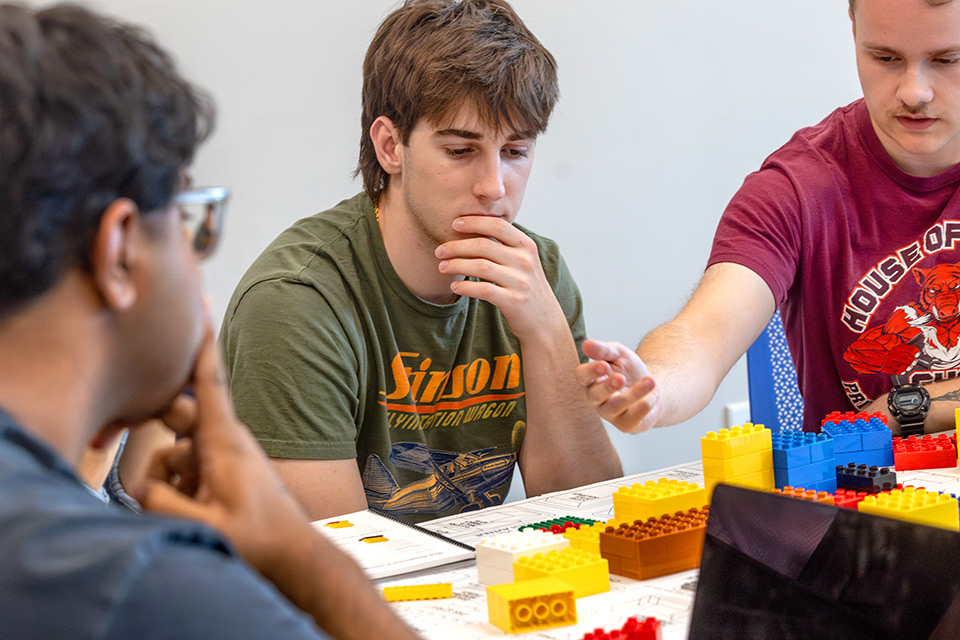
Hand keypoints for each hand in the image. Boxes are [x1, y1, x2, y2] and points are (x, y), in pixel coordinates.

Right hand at [136, 317, 313, 581]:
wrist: (294, 554)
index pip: (210, 382)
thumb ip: (163, 503)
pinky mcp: (221, 472)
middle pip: (175, 424)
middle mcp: (224, 440)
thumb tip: (140, 487)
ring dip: (172, 486)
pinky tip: (199, 515)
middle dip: (166, 453)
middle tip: (187, 486)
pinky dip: (181, 493)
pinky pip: (185, 470)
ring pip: (174, 454)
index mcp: (225, 440)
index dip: (203, 344)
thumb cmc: (260, 536)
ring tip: (201, 514)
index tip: (200, 305)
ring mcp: (222, 456)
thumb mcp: (207, 524)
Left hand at [435, 215, 564, 339]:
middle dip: (457, 246)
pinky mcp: (514, 301)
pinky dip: (466, 287)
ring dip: (457, 265)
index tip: (454, 224)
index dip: (474, 222)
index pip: (498, 225)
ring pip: (481, 266)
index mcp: (526, 246)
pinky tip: (455, 286)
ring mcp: (520, 281)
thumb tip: (473, 227)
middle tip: (440, 251)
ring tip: (442, 267)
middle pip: (484, 245)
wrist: (545, 321)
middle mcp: (525, 261)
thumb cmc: (526, 287)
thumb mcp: (523, 261)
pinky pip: (484, 290)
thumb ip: (505, 246)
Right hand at [575, 339, 660, 432]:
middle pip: (595, 395)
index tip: (604, 365)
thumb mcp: (618, 354)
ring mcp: (609, 413)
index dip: (591, 371)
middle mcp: (595, 398)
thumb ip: (604, 350)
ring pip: (614, 407)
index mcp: (590, 380)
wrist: (650, 386)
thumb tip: (586, 345)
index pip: (582, 376)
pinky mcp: (625, 424)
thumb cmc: (628, 370)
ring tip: (650, 381)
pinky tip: (653, 396)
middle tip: (621, 377)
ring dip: (632, 394)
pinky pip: (631, 418)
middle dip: (608, 386)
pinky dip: (643, 407)